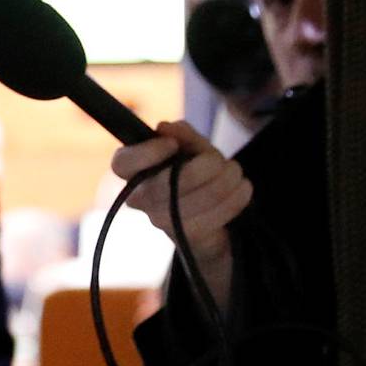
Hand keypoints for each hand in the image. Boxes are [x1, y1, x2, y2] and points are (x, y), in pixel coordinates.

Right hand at [108, 119, 249, 312]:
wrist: (210, 213)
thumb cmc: (196, 171)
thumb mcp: (192, 147)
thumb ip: (182, 134)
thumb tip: (164, 128)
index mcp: (135, 171)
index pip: (122, 163)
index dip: (146, 154)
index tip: (172, 144)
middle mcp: (140, 198)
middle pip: (163, 186)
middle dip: (200, 170)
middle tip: (219, 160)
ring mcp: (160, 220)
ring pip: (191, 204)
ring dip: (223, 184)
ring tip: (235, 173)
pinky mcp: (184, 237)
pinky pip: (210, 218)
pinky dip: (233, 200)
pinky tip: (243, 189)